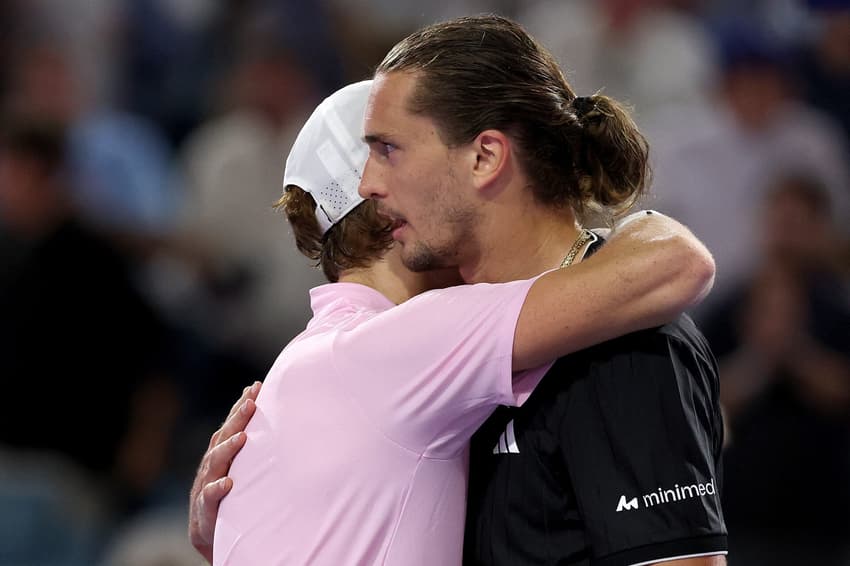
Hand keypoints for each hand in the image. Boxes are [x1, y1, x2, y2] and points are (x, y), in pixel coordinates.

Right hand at [188, 381, 260, 562]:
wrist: (213, 537)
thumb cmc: (234, 499)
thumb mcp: (245, 473)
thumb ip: (256, 453)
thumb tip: (285, 428)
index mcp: (222, 456)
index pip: (231, 426)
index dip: (241, 406)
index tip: (256, 387)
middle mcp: (212, 467)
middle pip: (223, 437)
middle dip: (236, 418)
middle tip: (251, 401)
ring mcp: (206, 486)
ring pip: (214, 463)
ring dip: (227, 449)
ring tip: (241, 437)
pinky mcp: (205, 511)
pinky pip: (208, 498)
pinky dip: (216, 489)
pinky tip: (227, 483)